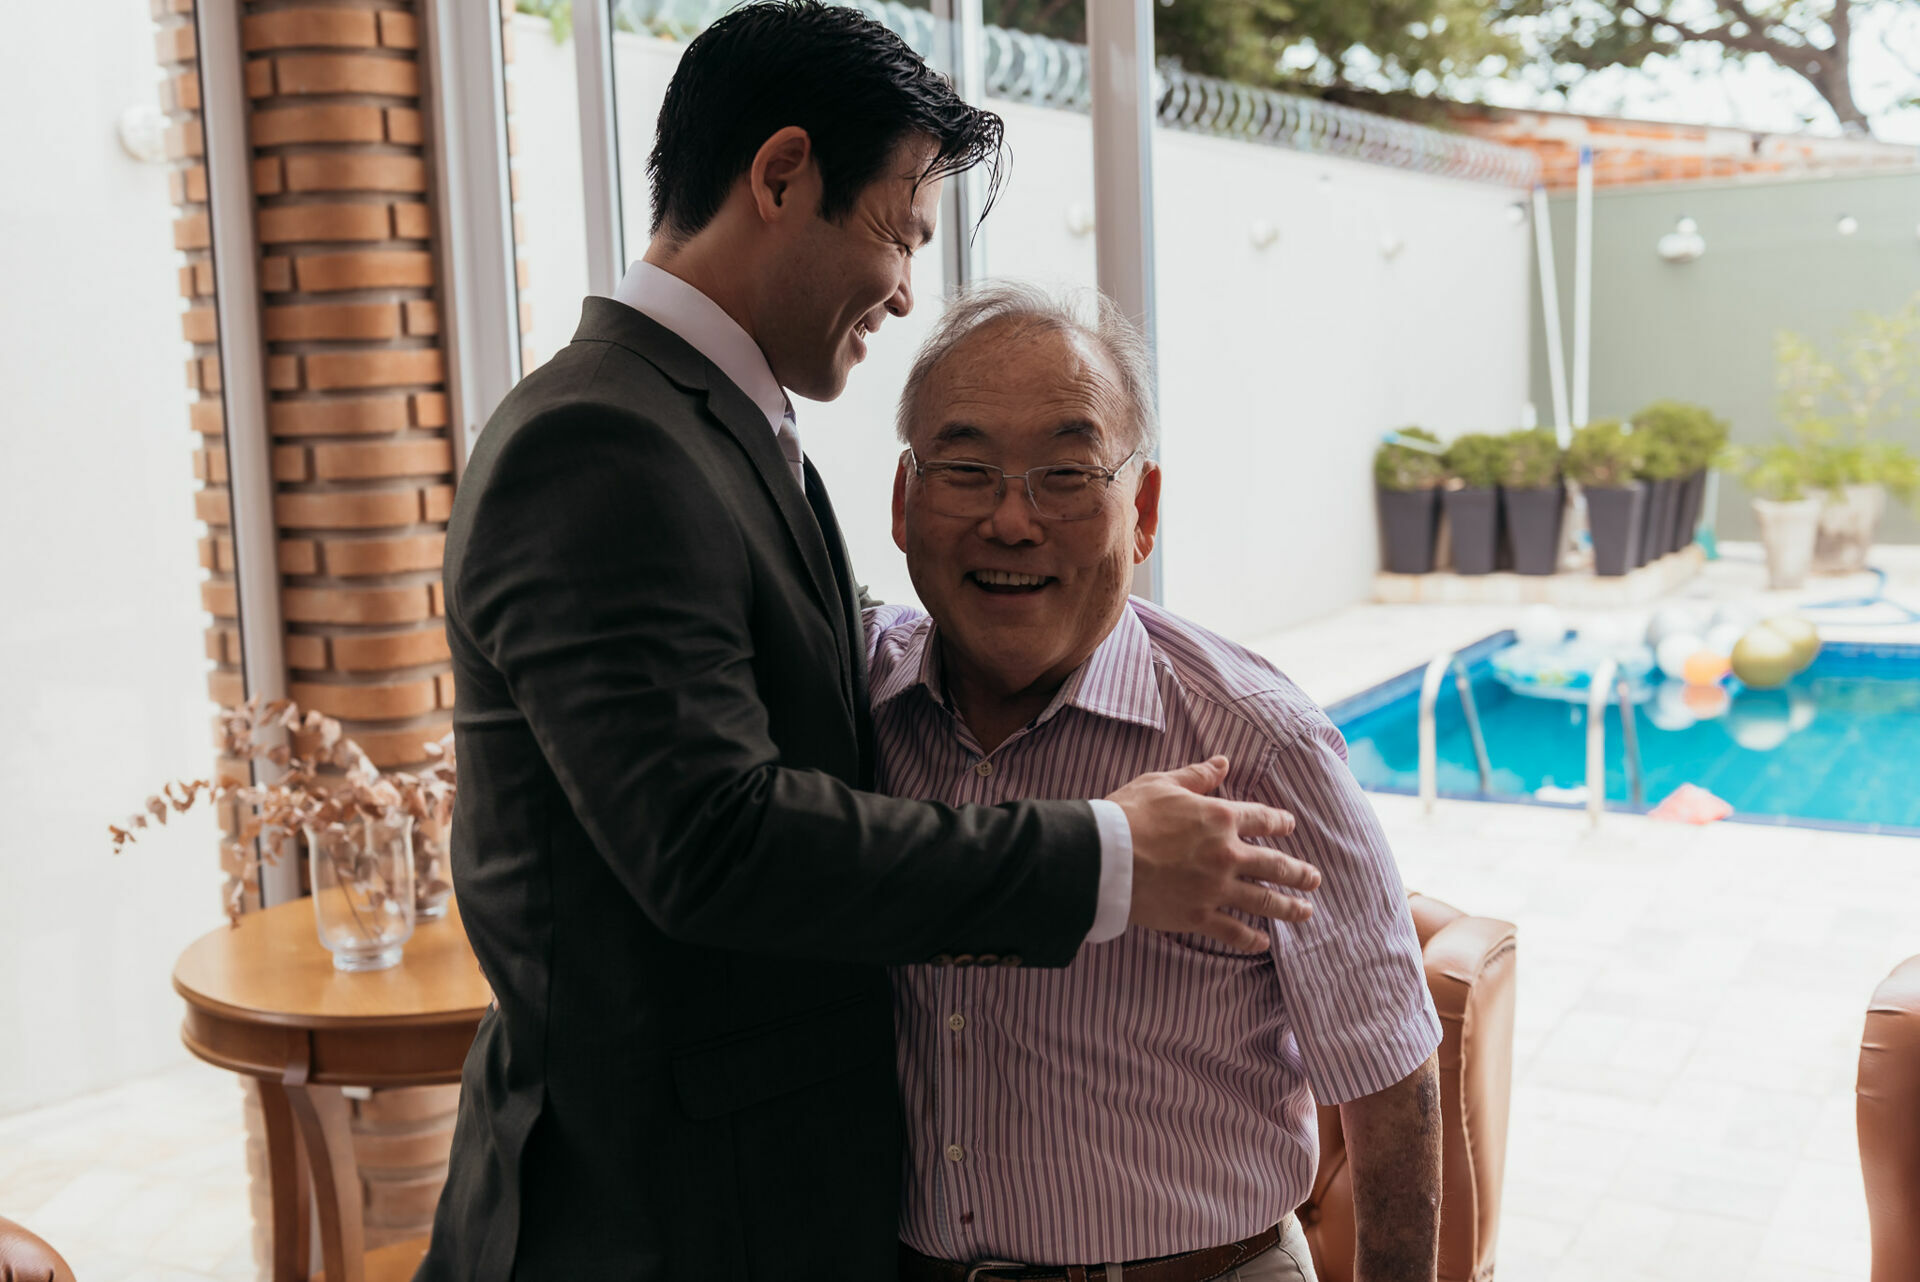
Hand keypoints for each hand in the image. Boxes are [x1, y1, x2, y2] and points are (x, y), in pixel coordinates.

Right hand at [1109, 755, 1317, 951]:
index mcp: (1220, 817)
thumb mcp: (1162, 783)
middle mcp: (1226, 854)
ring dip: (1288, 907)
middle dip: (1298, 872)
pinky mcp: (1198, 916)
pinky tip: (1263, 942)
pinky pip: (1233, 930)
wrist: (1102, 857)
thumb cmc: (1128, 814)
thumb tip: (1223, 763)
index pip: (1262, 819)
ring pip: (1263, 901)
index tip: (1290, 826)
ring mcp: (1215, 888)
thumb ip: (1197, 776)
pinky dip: (1250, 938)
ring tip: (1306, 912)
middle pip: (1274, 865)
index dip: (1279, 822)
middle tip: (1314, 879)